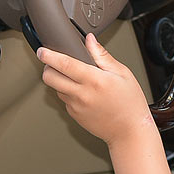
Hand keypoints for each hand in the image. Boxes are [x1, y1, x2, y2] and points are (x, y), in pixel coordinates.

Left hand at [38, 34, 152, 146]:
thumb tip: (90, 41)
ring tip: (75, 78)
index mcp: (95, 80)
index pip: (64, 64)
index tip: (42, 51)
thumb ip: (102, 56)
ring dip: (59, 80)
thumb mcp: (122, 73)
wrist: (130, 132)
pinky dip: (68, 93)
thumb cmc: (130, 103)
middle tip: (53, 62)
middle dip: (47, 67)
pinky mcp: (74, 115)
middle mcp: (82, 94)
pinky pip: (64, 100)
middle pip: (50, 78)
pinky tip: (83, 93)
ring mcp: (76, 107)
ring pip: (56, 88)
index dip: (49, 55)